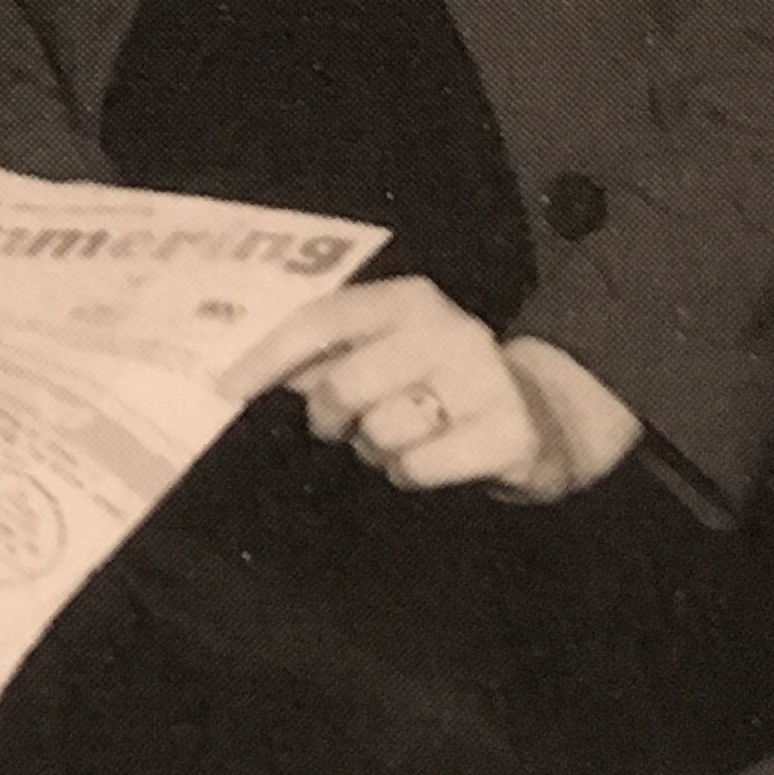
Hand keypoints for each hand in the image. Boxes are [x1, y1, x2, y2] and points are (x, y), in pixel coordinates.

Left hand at [220, 278, 640, 499]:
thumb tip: (241, 371)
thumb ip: (324, 355)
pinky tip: (434, 460)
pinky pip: (419, 467)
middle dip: (330, 417)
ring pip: (381, 432)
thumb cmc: (439, 384)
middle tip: (342, 426)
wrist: (547, 417)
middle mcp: (450, 330)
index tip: (225, 388)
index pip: (321, 320)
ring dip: (376, 449)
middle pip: (344, 385)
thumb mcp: (387, 352)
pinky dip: (410, 474)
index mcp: (409, 300)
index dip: (267, 357)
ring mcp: (485, 380)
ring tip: (403, 438)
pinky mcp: (509, 433)